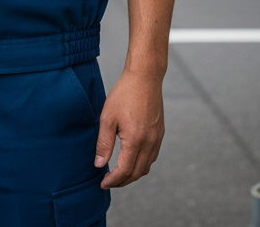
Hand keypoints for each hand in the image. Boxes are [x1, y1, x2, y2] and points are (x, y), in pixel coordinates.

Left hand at [94, 67, 164, 188]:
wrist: (145, 77)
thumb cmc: (124, 94)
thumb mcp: (108, 117)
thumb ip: (104, 143)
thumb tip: (99, 164)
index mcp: (136, 140)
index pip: (125, 171)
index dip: (113, 180)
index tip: (103, 183)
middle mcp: (150, 142)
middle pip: (137, 173)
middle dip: (122, 181)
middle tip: (108, 181)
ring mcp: (157, 138)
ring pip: (146, 167)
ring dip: (133, 174)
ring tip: (118, 173)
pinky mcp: (160, 133)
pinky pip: (152, 156)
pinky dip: (141, 164)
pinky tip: (131, 159)